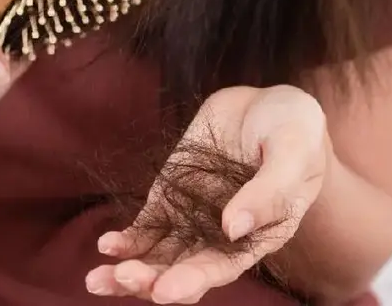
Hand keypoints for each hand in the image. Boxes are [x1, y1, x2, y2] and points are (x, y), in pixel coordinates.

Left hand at [87, 85, 330, 303]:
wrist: (267, 104)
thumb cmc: (294, 130)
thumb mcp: (292, 151)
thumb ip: (269, 191)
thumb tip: (233, 228)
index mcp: (258, 235)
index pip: (222, 268)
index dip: (192, 282)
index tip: (163, 293)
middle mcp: (222, 236)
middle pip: (182, 271)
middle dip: (151, 281)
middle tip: (123, 279)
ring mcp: (192, 217)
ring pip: (157, 257)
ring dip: (128, 272)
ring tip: (97, 278)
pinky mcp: (170, 197)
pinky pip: (145, 227)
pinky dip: (126, 240)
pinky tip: (106, 246)